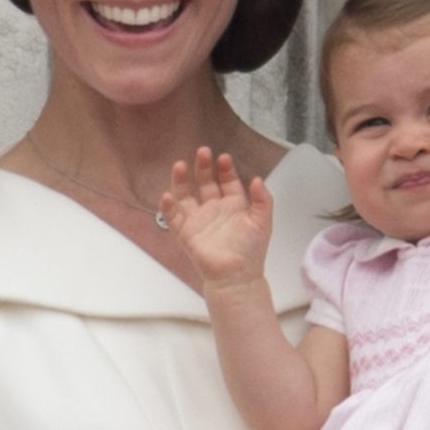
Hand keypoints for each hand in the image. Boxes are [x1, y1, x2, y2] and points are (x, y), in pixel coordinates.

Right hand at [161, 147, 272, 287]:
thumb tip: (256, 178)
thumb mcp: (262, 221)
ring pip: (186, 195)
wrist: (237, 277)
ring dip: (182, 180)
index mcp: (233, 204)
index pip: (227, 180)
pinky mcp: (185, 233)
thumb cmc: (251, 249)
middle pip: (205, 182)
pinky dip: (168, 207)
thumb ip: (262, 199)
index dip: (225, 169)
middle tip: (203, 151)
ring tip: (180, 165)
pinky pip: (173, 218)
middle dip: (204, 167)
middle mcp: (213, 208)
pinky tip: (168, 196)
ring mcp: (197, 219)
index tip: (224, 158)